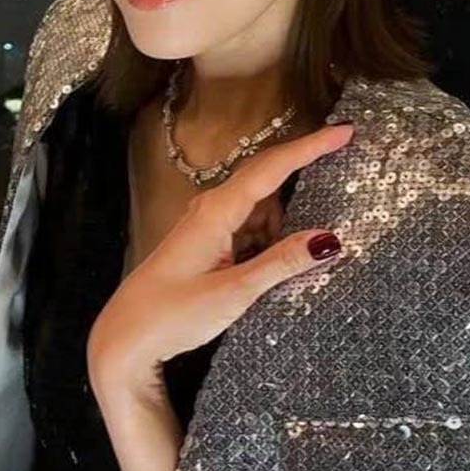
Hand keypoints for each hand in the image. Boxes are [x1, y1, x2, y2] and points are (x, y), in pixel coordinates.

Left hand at [86, 122, 353, 403]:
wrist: (124, 340)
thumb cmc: (171, 314)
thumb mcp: (232, 293)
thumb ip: (280, 264)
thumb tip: (330, 239)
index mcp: (216, 212)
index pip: (271, 168)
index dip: (310, 147)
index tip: (345, 130)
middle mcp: (212, 209)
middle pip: (266, 174)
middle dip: (305, 159)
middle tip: (344, 146)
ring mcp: (209, 226)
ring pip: (260, 202)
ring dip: (292, 198)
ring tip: (330, 192)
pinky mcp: (209, 245)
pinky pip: (251, 223)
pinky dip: (276, 225)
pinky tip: (294, 238)